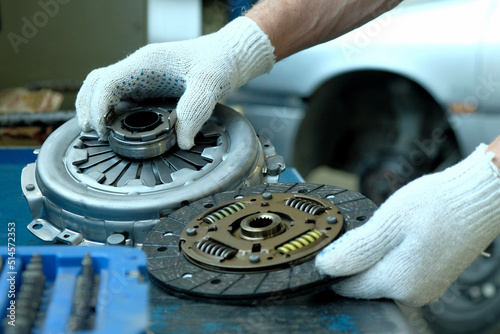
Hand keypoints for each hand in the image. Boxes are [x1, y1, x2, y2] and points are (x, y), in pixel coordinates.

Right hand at [75, 17, 274, 148]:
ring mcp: (143, 76)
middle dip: (88, 107)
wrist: (228, 55)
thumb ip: (195, 110)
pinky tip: (119, 128)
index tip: (101, 129)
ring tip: (100, 133)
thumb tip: (182, 140)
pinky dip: (114, 111)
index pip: (107, 81)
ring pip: (106, 88)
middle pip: (97, 82)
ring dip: (97, 108)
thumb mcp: (210, 84)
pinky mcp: (150, 86)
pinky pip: (123, 96)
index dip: (97, 106)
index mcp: (146, 63)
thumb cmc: (219, 62)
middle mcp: (139, 68)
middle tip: (92, 134)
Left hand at [315, 144, 499, 306]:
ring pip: (381, 277)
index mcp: (398, 283)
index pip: (348, 286)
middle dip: (355, 260)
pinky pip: (399, 272)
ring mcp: (424, 288)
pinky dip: (390, 256)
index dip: (333, 266)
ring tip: (383, 229)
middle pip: (364, 283)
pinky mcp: (432, 279)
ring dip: (372, 257)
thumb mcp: (387, 222)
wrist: (479, 198)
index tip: (329, 244)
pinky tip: (396, 235)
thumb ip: (355, 250)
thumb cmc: (438, 205)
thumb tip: (326, 266)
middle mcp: (412, 293)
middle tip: (361, 229)